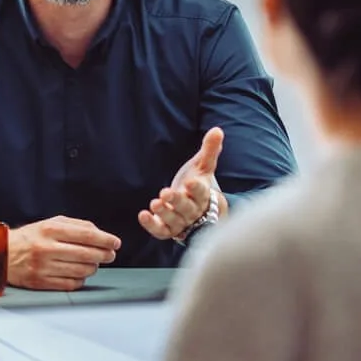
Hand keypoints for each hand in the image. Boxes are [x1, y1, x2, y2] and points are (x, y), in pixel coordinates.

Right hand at [7, 216, 119, 291]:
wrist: (2, 254)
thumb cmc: (31, 237)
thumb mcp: (50, 223)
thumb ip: (76, 225)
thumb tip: (100, 234)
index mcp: (50, 230)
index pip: (86, 235)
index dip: (105, 240)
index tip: (115, 243)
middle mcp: (47, 248)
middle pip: (87, 254)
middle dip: (104, 255)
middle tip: (110, 255)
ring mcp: (44, 267)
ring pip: (82, 271)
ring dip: (93, 267)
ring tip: (93, 263)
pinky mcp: (41, 282)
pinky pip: (71, 284)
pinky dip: (80, 280)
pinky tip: (79, 274)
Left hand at [138, 127, 223, 241]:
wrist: (199, 210)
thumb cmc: (198, 184)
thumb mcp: (203, 166)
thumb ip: (209, 150)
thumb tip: (217, 130)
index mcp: (203, 195)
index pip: (202, 192)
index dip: (197, 188)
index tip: (191, 182)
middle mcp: (193, 210)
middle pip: (187, 208)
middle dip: (177, 201)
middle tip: (165, 193)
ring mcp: (181, 222)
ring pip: (174, 220)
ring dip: (164, 213)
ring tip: (155, 203)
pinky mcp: (168, 230)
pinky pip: (161, 231)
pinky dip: (152, 226)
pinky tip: (143, 215)